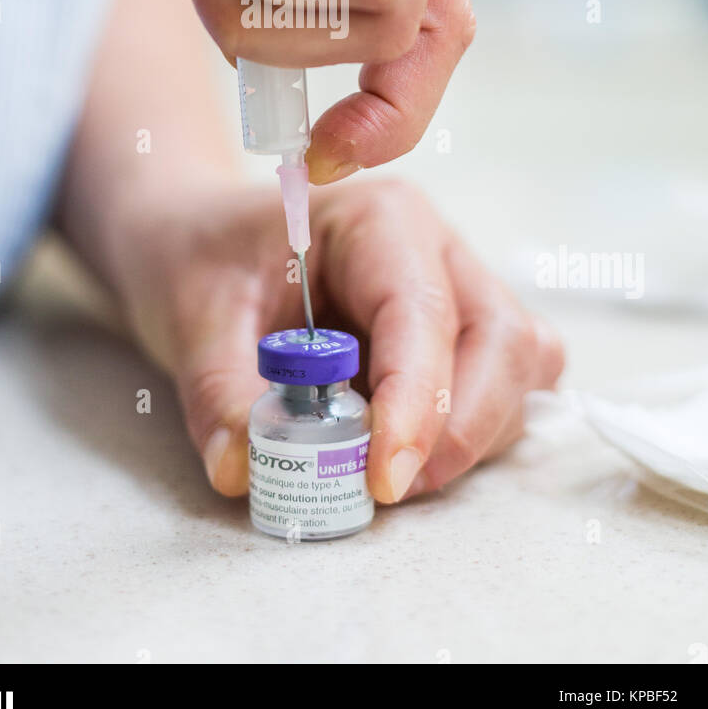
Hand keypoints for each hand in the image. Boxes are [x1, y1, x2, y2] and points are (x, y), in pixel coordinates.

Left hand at [110, 179, 563, 501]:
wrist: (202, 241)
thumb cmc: (203, 258)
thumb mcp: (190, 317)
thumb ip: (218, 394)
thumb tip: (244, 470)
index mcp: (376, 220)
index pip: (422, 311)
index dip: (416, 401)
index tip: (383, 479)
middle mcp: (435, 247)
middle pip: (501, 339)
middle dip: (459, 429)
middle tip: (385, 488)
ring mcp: (459, 288)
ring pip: (517, 367)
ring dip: (467, 436)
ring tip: (378, 466)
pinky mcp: (461, 336)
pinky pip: (504, 388)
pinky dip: (470, 433)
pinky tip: (402, 446)